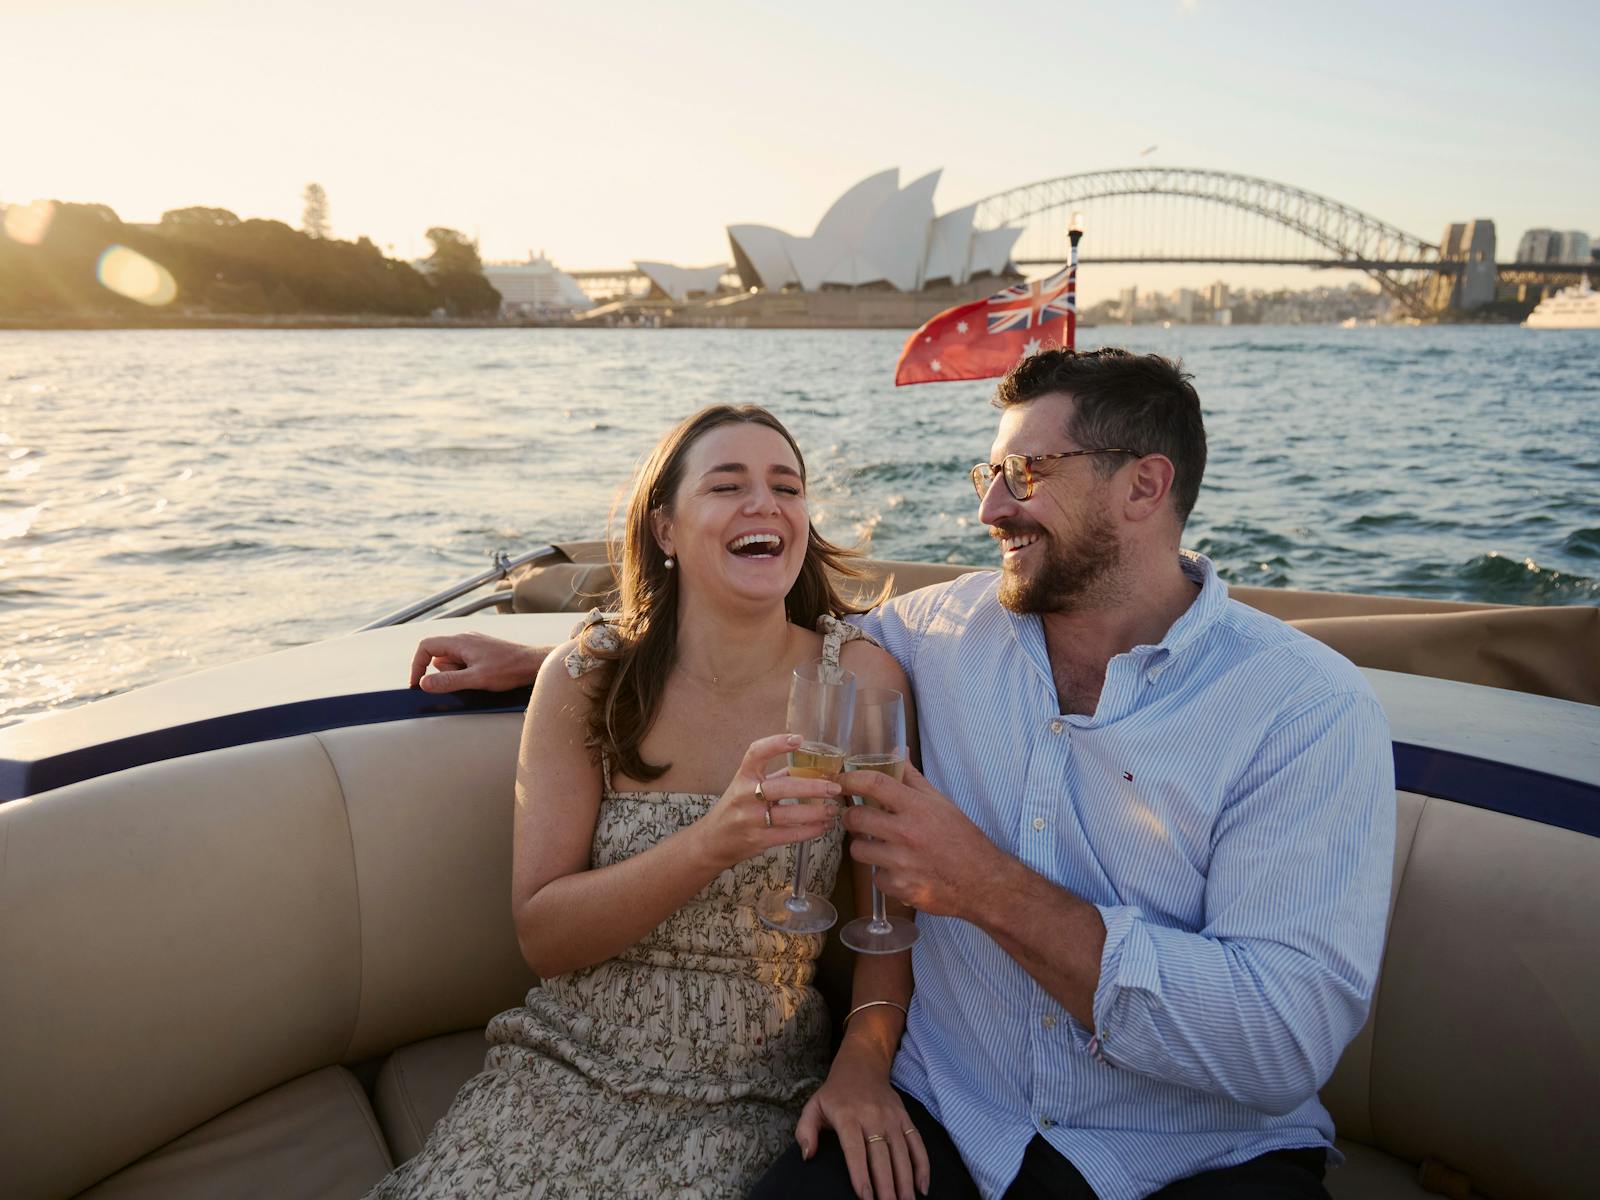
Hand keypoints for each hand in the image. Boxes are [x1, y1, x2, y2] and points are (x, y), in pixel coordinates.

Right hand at [408, 632, 545, 692]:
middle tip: (465, 682)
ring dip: (458, 675)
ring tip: (480, 679)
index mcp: (459, 641)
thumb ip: (448, 681)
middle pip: (439, 657)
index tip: (418, 684)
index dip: (417, 665)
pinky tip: (485, 678)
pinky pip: (464, 664)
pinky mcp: (481, 653)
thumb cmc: (510, 668)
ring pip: (452, 662)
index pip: (426, 647)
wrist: (534, 664)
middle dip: (445, 674)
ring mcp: (473, 645)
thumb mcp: (476, 679)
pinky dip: (468, 674)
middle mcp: (464, 640)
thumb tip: (424, 683)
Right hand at [694, 734, 840, 870]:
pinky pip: (789, 835)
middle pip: (781, 787)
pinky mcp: (758, 840)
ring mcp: (751, 819)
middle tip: (834, 787)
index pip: (756, 753)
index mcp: (742, 777)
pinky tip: (823, 827)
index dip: (776, 744)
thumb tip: (809, 767)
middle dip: (812, 787)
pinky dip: (810, 830)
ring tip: (833, 810)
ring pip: (789, 815)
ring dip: (816, 812)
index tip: (798, 739)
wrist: (713, 841)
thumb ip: (775, 777)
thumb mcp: (747, 787)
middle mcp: (745, 796)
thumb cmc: (735, 809)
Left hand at [796, 1044, 929, 1199]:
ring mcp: (892, 1117)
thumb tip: (807, 1156)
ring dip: (905, 1181)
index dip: (860, 1174)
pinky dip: (923, 1166)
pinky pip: (917, 1143)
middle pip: (882, 1156)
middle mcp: (873, 1116)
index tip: (865, 1197)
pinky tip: (922, 1188)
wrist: (862, 1065)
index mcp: (848, 1116)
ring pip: (902, 1153)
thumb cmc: (835, 1093)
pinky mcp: (905, 1118)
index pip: (855, 1149)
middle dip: (886, 1185)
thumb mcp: (813, 1106)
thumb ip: (805, 1131)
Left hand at [839, 762, 1001, 919]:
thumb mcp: (940, 803)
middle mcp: (907, 833)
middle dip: (851, 816)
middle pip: (856, 818)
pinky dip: (883, 874)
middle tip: (858, 817)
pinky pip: (875, 877)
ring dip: (865, 847)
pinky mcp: (900, 887)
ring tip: (881, 846)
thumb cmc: (961, 839)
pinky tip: (899, 870)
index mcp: (917, 808)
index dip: (851, 779)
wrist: (981, 882)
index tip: (841, 781)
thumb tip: (898, 752)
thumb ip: (913, 778)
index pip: (874, 784)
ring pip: (858, 850)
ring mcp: (902, 863)